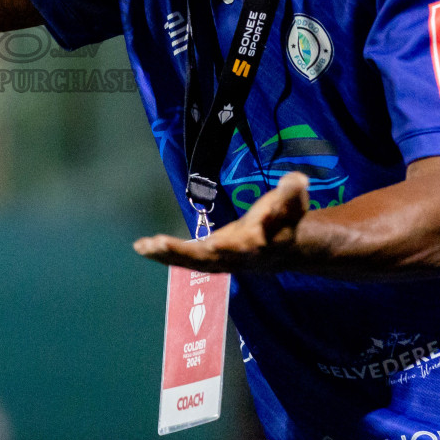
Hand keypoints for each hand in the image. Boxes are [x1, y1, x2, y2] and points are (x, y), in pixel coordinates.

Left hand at [134, 171, 310, 273]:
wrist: (282, 248)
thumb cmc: (285, 221)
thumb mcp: (292, 205)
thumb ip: (292, 194)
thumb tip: (298, 178)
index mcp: (256, 246)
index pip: (242, 248)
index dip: (229, 247)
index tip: (211, 244)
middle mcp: (233, 258)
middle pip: (207, 259)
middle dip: (183, 252)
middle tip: (158, 243)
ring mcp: (218, 260)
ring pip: (190, 261)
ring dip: (166, 254)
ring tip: (142, 247)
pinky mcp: (206, 257)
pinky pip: (183, 257)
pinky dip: (163, 253)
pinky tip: (141, 247)